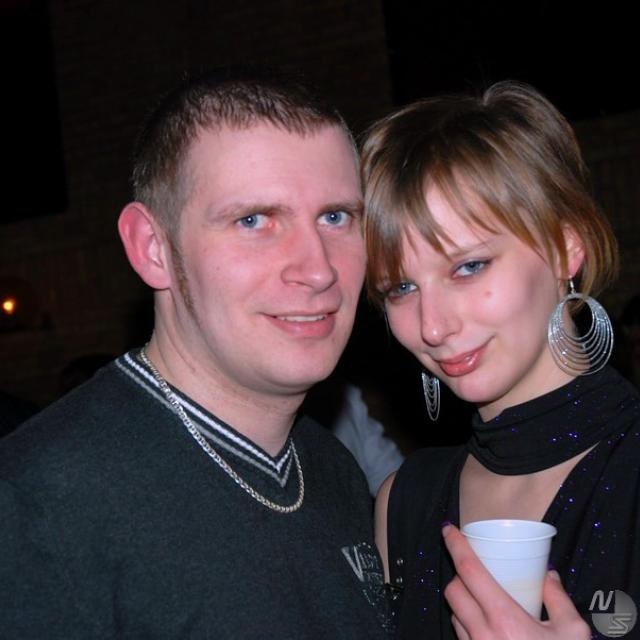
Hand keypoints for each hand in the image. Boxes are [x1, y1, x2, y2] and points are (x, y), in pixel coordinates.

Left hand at [442, 524, 589, 639]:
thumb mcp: (572, 634)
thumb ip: (559, 599)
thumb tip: (549, 575)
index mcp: (504, 618)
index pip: (468, 570)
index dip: (455, 545)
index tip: (448, 529)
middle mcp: (482, 633)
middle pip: (453, 589)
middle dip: (460, 576)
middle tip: (476, 571)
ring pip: (453, 614)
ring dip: (462, 602)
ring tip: (483, 600)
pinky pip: (460, 636)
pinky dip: (466, 625)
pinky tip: (485, 627)